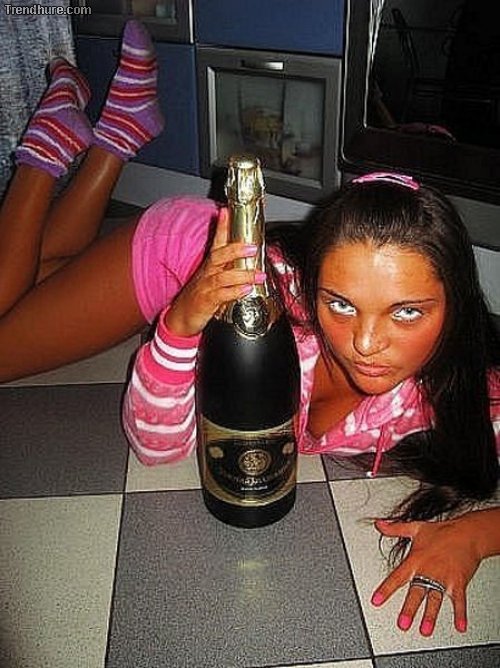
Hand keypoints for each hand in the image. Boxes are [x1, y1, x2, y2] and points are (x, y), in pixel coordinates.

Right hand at [165, 207, 264, 336]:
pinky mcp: (207, 301)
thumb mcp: (213, 276)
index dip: (222, 226)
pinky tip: (246, 290)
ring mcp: (206, 286)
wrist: (181, 316)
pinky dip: (234, 292)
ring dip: (242, 274)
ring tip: (258, 275)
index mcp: (210, 264)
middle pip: (219, 255)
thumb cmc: (200, 294)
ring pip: (223, 276)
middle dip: (235, 249)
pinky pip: (221, 295)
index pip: (216, 241)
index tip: (227, 211)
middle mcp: (208, 272)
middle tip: (252, 246)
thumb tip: (247, 254)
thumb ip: (229, 265)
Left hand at [370, 516, 482, 635]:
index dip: (386, 589)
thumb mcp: (415, 528)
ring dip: (430, 616)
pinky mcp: (458, 582)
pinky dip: (460, 614)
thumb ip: (395, 529)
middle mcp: (428, 571)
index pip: (397, 577)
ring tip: (424, 630)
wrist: (467, 534)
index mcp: (416, 560)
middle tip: (402, 623)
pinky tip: (460, 626)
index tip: (376, 601)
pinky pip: (459, 600)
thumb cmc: (442, 532)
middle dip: (409, 609)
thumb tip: (379, 524)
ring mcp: (444, 578)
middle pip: (416, 593)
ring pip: (435, 599)